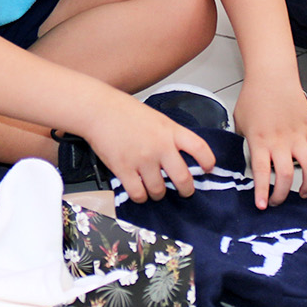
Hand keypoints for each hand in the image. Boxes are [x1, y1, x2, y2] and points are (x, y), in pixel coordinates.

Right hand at [82, 101, 216, 203]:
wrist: (98, 110)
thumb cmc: (124, 111)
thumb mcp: (156, 118)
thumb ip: (169, 135)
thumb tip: (179, 156)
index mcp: (171, 130)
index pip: (200, 148)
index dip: (208, 162)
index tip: (208, 169)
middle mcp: (160, 146)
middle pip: (183, 179)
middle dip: (186, 190)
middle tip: (184, 191)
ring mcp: (143, 159)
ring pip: (159, 191)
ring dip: (158, 194)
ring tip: (155, 190)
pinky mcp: (124, 169)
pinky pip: (138, 194)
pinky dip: (140, 197)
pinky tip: (139, 192)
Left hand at [234, 81, 306, 208]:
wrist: (272, 76)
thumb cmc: (254, 96)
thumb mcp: (240, 121)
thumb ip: (244, 142)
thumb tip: (245, 157)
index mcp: (259, 140)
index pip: (262, 173)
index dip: (262, 192)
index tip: (262, 205)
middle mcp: (280, 140)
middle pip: (286, 175)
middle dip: (282, 195)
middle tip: (278, 202)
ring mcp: (298, 135)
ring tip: (302, 193)